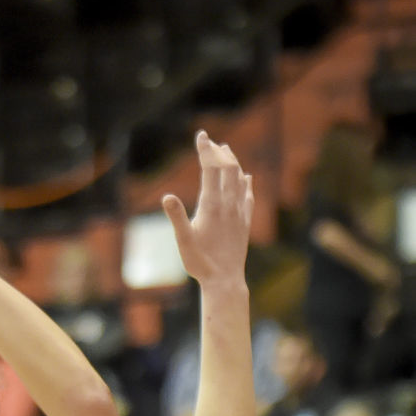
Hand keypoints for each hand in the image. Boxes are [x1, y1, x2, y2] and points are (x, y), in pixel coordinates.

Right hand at [161, 131, 253, 287]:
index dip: (206, 150)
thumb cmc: (200, 263)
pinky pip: (248, 195)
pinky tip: (246, 177)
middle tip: (211, 142)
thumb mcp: (183, 241)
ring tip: (227, 151)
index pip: (210, 169)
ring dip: (233, 162)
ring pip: (239, 178)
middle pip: (228, 168)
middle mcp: (228, 204)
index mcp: (211, 206)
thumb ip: (176, 217)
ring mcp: (239, 212)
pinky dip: (246, 182)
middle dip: (219, 152)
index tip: (201, 135)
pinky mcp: (245, 222)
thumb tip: (167, 197)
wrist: (224, 280)